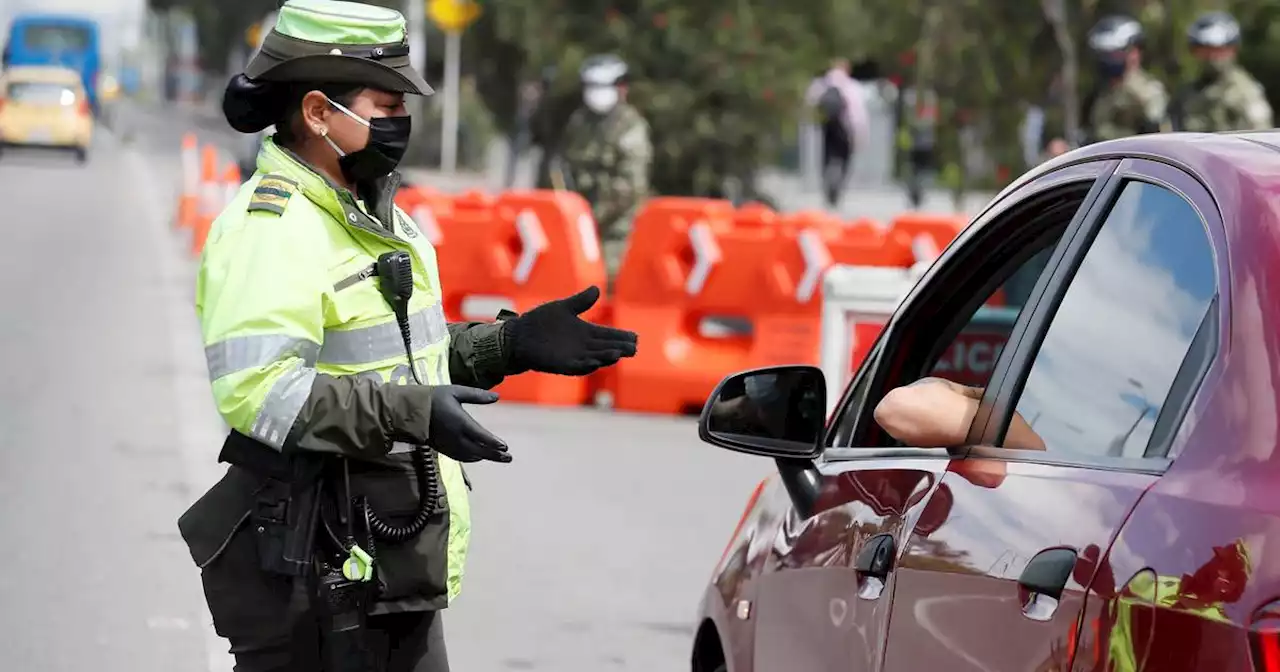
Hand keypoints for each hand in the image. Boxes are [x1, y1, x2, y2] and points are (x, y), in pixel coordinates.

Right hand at [427, 386, 510, 462]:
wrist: (411, 411)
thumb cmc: (434, 398)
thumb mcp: (456, 391)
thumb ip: (477, 395)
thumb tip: (497, 396)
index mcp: (460, 422)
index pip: (481, 436)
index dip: (494, 443)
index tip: (506, 447)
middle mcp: (456, 437)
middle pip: (479, 450)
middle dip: (495, 455)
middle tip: (509, 457)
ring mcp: (449, 445)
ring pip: (471, 456)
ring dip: (485, 457)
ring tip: (500, 457)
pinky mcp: (443, 448)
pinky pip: (461, 457)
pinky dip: (472, 458)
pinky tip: (479, 457)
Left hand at [504, 286, 637, 375]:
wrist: (519, 335)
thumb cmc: (540, 321)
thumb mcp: (563, 308)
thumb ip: (580, 301)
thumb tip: (597, 289)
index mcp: (585, 332)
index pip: (608, 335)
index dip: (621, 336)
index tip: (635, 337)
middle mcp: (583, 346)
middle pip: (606, 348)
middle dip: (620, 348)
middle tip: (633, 347)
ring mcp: (573, 356)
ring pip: (595, 358)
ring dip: (606, 357)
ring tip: (618, 354)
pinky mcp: (561, 364)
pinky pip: (577, 367)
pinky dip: (587, 365)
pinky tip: (596, 362)